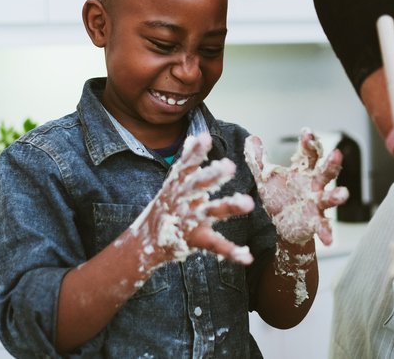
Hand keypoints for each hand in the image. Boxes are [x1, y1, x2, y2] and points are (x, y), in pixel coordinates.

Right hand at [133, 133, 254, 267]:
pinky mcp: (196, 239)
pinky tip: (247, 257)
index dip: (194, 152)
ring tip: (248, 204)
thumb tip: (196, 136)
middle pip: (198, 186)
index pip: (185, 165)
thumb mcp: (174, 183)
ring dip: (229, 207)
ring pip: (211, 212)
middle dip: (213, 176)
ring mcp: (189, 220)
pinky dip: (232, 252)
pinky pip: (216, 245)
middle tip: (229, 166)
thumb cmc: (166, 207)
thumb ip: (188, 161)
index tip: (205, 137)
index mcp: (178, 185)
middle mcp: (182, 201)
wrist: (145, 243)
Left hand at [244, 128, 348, 244]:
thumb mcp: (266, 178)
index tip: (306, 132)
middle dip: (332, 164)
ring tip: (343, 194)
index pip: (309, 153)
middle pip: (326, 172)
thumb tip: (250, 138)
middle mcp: (315, 185)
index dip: (309, 142)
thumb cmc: (280, 196)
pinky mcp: (315, 222)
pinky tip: (329, 240)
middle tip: (337, 154)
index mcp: (304, 171)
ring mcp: (317, 204)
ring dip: (337, 196)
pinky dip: (326, 233)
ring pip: (330, 198)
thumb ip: (258, 159)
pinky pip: (322, 227)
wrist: (283, 224)